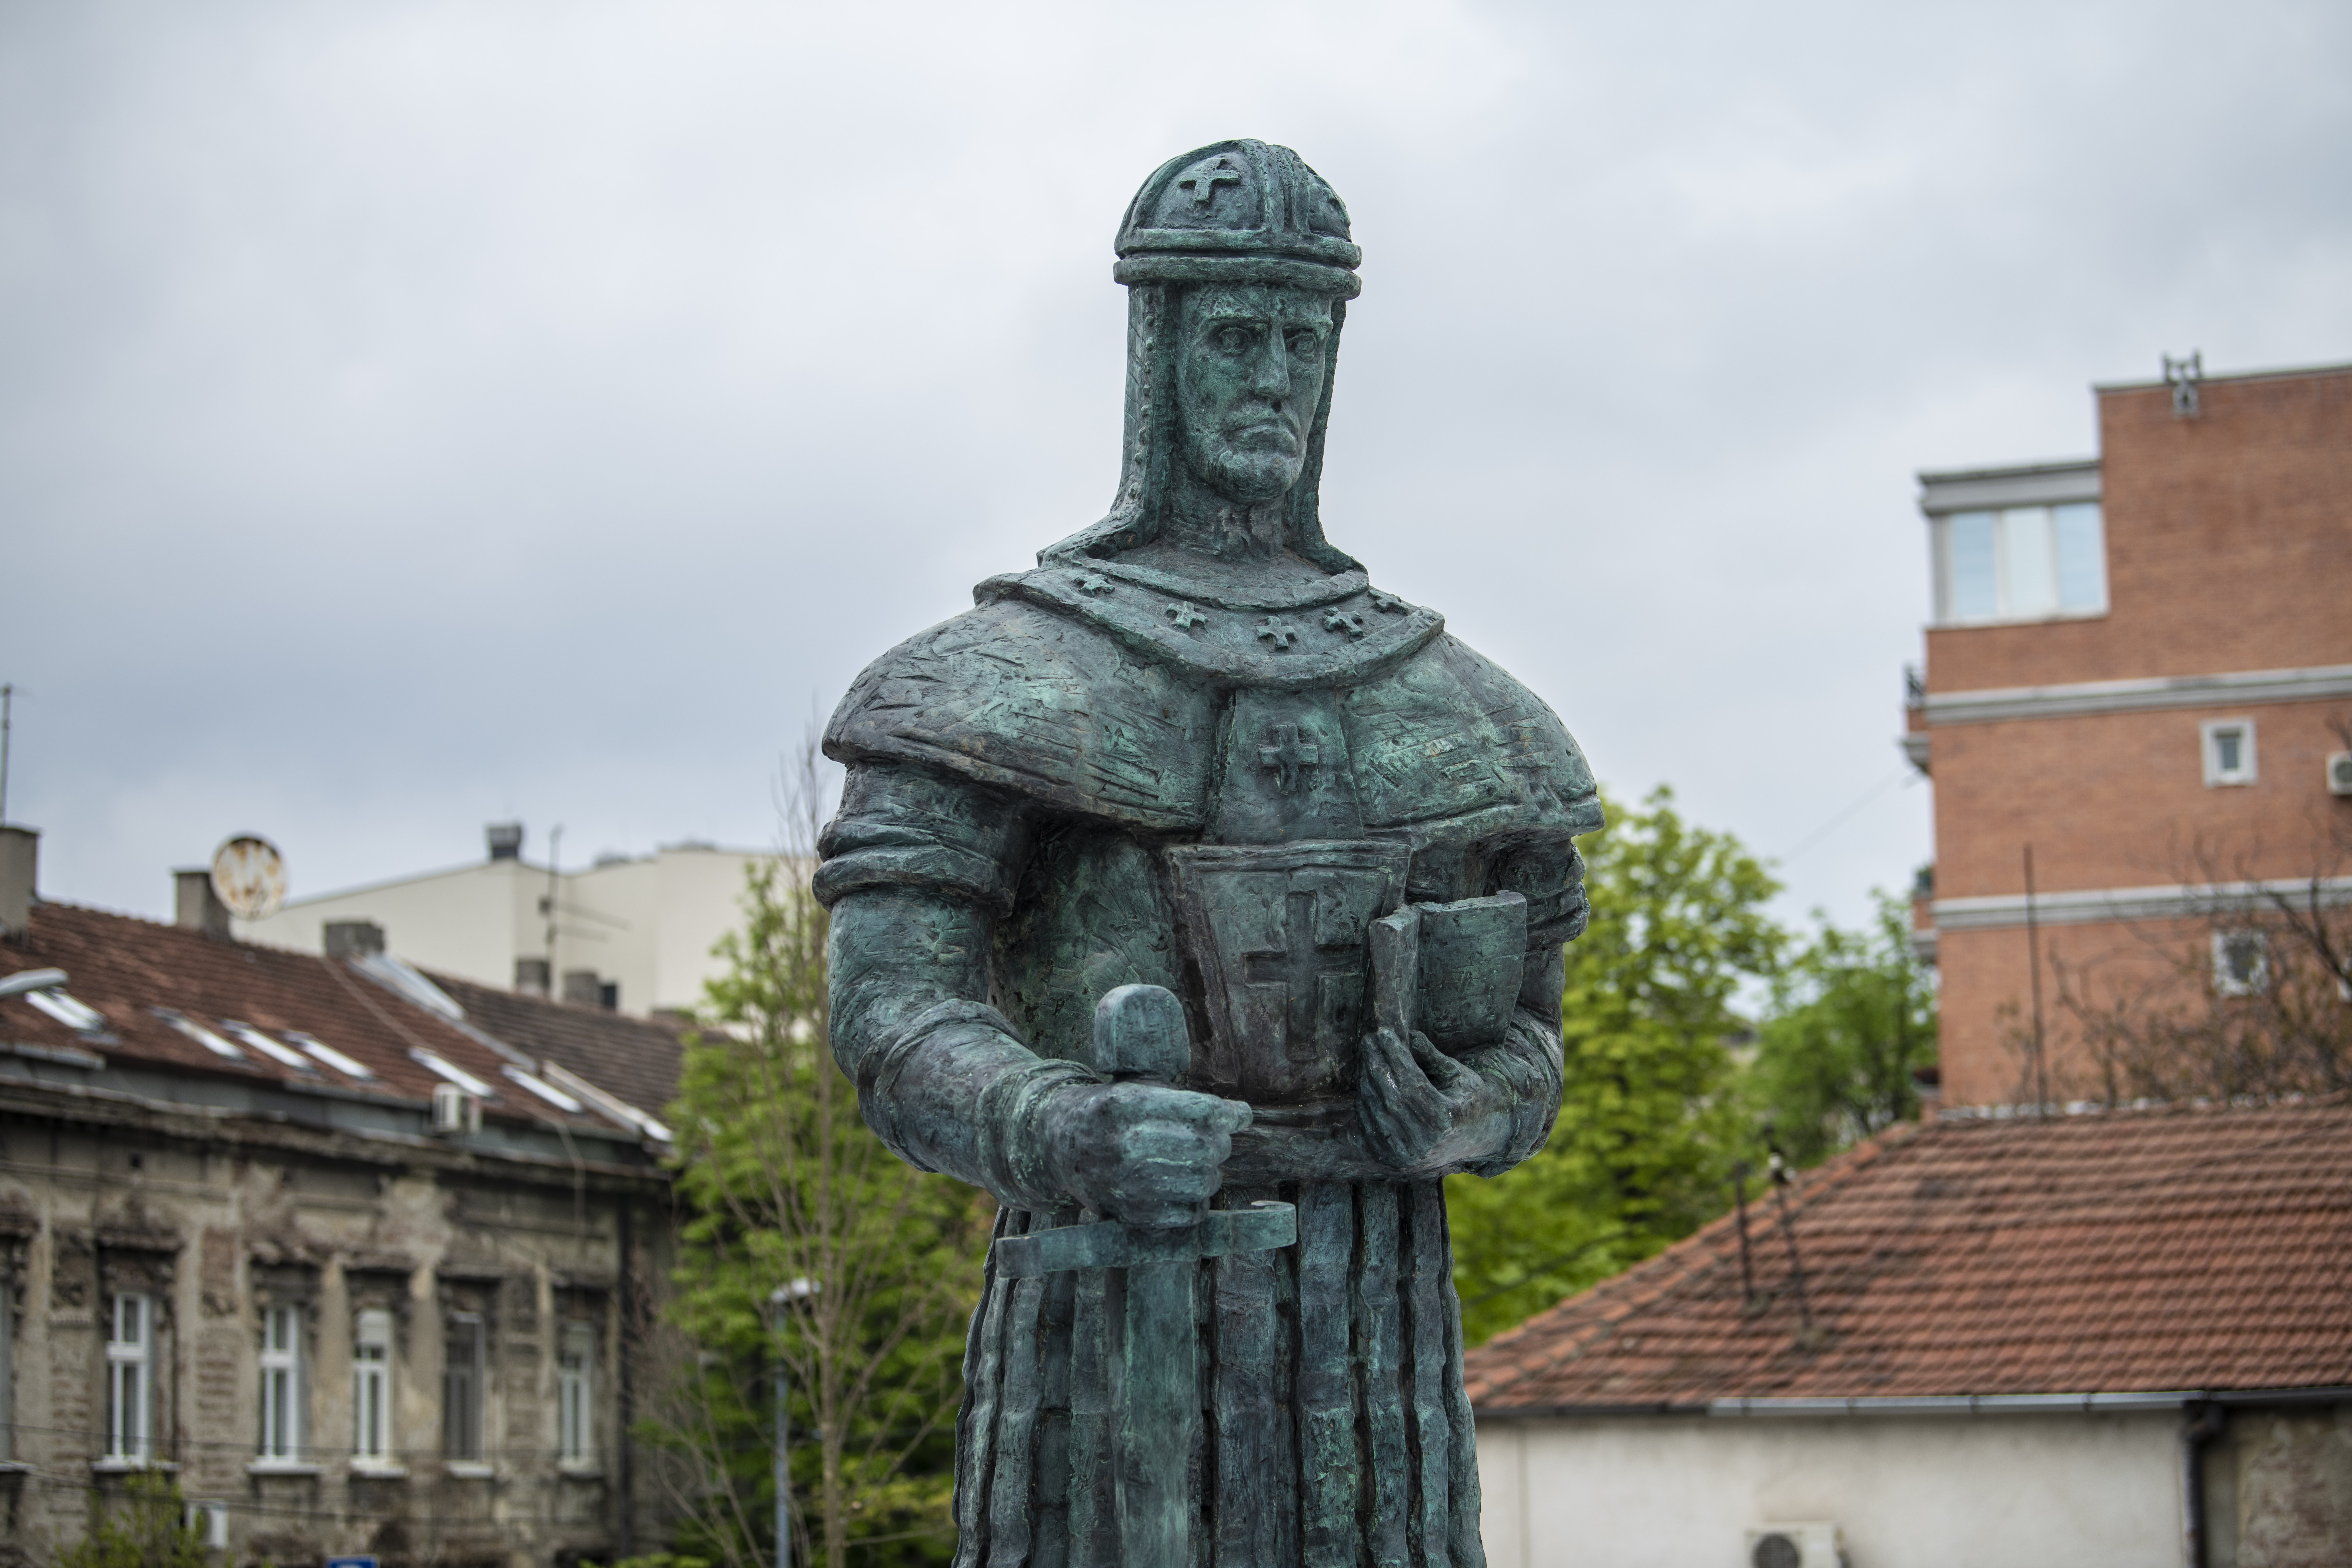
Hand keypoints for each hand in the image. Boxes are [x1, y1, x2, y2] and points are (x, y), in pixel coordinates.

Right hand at [1038, 1080, 1252, 1227]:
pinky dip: (1197, 1203)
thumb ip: (1190, 1102)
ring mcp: (1125, 1183)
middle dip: (1219, 1144)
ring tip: (1197, 1165)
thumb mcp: (1141, 1090)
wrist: (1058, 1144)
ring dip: (1210, 1174)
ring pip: (1203, 1181)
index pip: (1200, 1110)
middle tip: (1212, 1142)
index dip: (1227, 1114)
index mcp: (1126, 1104)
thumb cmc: (1111, 1113)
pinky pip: (1190, 1214)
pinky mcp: (1130, 1214)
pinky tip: (1183, 1189)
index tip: (1235, 1115)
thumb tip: (1245, 1115)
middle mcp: (1122, 1144)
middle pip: (1205, 1147)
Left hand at [1358, 1026, 1511, 1173]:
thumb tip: (1410, 1035)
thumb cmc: (1467, 1099)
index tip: (1384, 1033)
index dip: (1395, 1057)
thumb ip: (1433, 1057)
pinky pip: (1369, 1125)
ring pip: (1376, 1110)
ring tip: (1368, 1055)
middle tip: (1369, 1039)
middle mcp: (1424, 1143)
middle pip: (1390, 1096)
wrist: (1475, 1137)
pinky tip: (1367, 1078)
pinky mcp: (1391, 1160)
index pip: (1412, 1083)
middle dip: (1376, 1064)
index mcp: (1446, 1122)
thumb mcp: (1458, 1075)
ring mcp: (1406, 1156)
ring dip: (1367, 1079)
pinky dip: (1365, 1100)